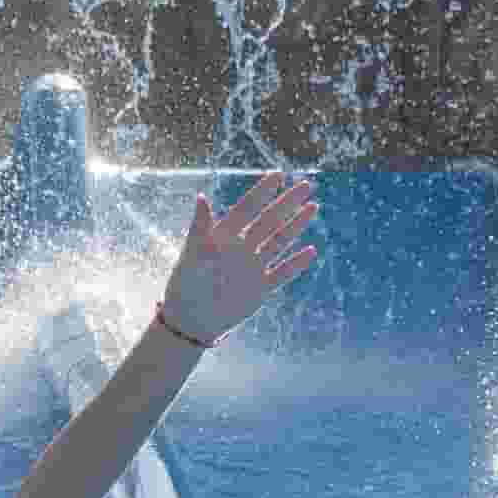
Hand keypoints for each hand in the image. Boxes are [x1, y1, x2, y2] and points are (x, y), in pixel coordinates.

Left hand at [158, 172, 317, 349]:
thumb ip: (200, 227)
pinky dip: (296, 263)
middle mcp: (241, 248)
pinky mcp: (261, 288)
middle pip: (269, 221)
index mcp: (223, 237)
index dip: (262, 192)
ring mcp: (253, 267)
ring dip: (296, 225)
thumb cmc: (185, 285)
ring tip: (313, 207)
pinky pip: (282, 273)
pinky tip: (311, 251)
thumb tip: (202, 197)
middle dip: (287, 203)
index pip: (247, 209)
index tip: (278, 175)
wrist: (190, 321)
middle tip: (306, 185)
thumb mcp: (192, 254)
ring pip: (279, 242)